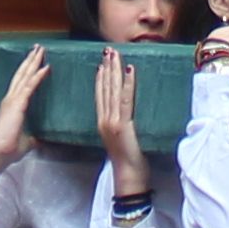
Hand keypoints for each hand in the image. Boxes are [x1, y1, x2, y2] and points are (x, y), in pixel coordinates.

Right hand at [0, 50, 49, 178]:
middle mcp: (10, 99)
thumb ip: (32, 137)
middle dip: (30, 60)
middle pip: (21, 74)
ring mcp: (13, 100)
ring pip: (25, 76)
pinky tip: (45, 67)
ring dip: (34, 62)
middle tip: (37, 48)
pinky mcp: (18, 104)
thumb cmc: (8, 149)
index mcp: (11, 106)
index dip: (28, 71)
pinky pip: (30, 86)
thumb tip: (40, 140)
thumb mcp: (26, 140)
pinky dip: (38, 75)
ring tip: (41, 50)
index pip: (21, 84)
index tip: (35, 61)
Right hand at [95, 51, 147, 190]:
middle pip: (104, 89)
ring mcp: (112, 122)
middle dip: (107, 68)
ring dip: (114, 70)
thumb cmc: (128, 162)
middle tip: (108, 51)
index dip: (100, 79)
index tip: (102, 64)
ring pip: (112, 91)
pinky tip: (129, 70)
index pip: (100, 96)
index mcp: (102, 123)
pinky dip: (127, 83)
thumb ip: (121, 128)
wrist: (128, 176)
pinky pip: (125, 99)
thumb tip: (127, 118)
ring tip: (115, 55)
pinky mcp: (123, 124)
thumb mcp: (121, 141)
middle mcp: (104, 120)